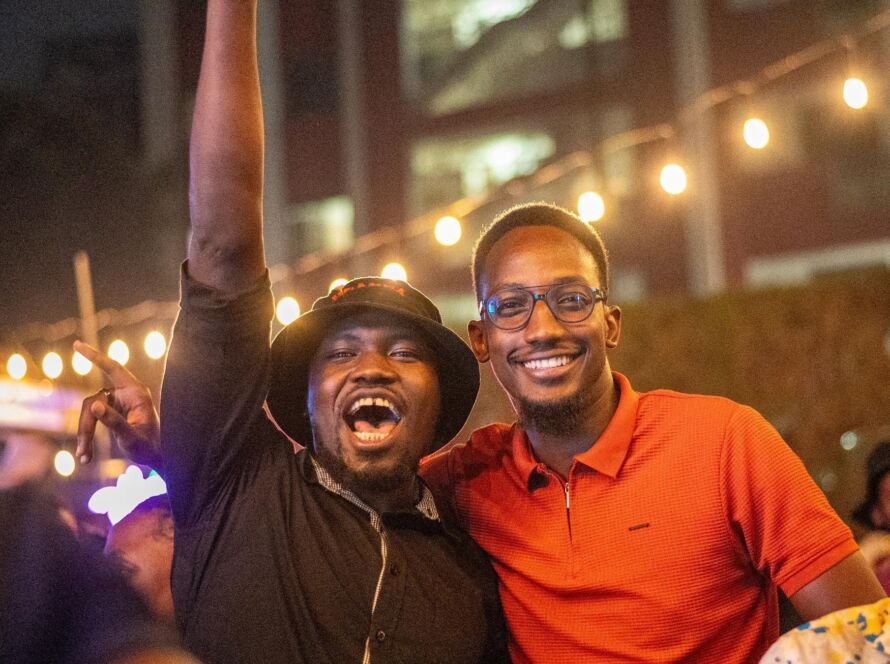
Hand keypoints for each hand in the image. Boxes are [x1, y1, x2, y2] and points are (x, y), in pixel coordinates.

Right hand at [74, 340, 161, 468]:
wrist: (159, 457)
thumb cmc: (151, 447)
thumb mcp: (132, 438)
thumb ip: (115, 422)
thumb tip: (94, 405)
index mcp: (136, 393)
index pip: (113, 368)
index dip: (95, 357)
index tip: (77, 344)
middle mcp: (126, 394)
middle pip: (94, 400)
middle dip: (86, 426)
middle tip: (83, 451)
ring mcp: (118, 403)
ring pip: (90, 411)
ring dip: (85, 435)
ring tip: (84, 457)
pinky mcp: (112, 412)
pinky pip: (93, 419)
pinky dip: (87, 437)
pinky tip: (85, 456)